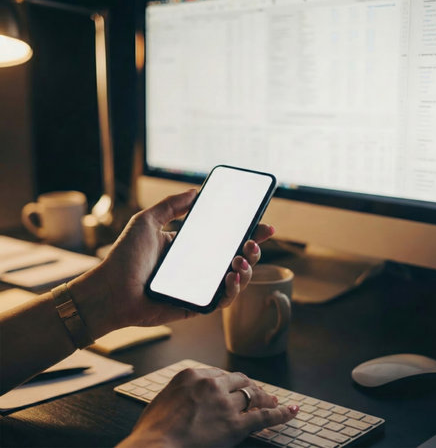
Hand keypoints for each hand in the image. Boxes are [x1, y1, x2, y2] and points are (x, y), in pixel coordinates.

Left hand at [69, 190, 273, 335]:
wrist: (110, 291)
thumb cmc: (125, 256)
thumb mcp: (147, 221)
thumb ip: (170, 205)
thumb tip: (194, 191)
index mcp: (189, 246)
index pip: (225, 237)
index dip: (247, 232)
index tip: (263, 225)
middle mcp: (198, 266)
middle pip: (236, 258)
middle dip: (252, 250)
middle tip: (252, 242)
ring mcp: (199, 286)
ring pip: (235, 280)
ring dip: (246, 270)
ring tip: (239, 259)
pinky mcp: (196, 305)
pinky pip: (223, 300)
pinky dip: (233, 290)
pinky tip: (232, 278)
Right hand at [119, 367, 298, 447]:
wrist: (155, 446)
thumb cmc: (153, 428)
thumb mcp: (163, 398)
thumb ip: (181, 391)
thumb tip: (188, 395)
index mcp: (193, 375)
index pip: (218, 374)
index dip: (230, 382)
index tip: (235, 386)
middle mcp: (211, 384)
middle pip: (237, 380)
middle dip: (249, 386)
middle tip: (257, 392)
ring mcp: (224, 403)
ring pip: (251, 394)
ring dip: (264, 397)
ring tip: (273, 400)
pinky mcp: (235, 424)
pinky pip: (263, 416)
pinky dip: (280, 413)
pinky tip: (291, 410)